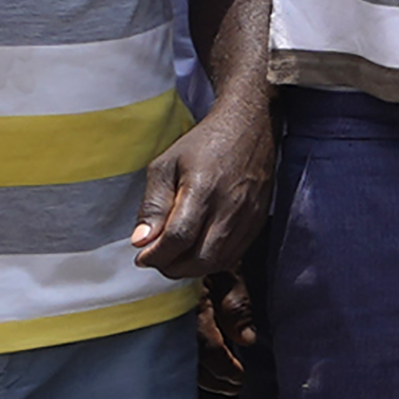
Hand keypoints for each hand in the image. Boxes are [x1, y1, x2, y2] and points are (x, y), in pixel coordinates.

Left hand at [130, 98, 271, 278]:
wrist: (249, 129)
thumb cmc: (203, 144)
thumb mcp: (165, 165)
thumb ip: (152, 204)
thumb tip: (141, 242)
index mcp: (203, 189)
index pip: (178, 238)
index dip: (156, 255)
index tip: (141, 257)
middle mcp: (229, 207)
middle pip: (200, 259)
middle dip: (172, 267)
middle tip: (156, 260)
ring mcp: (247, 217)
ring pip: (218, 262)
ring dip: (191, 269)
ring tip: (174, 259)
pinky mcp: (257, 221)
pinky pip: (234, 255)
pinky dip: (212, 262)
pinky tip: (197, 252)